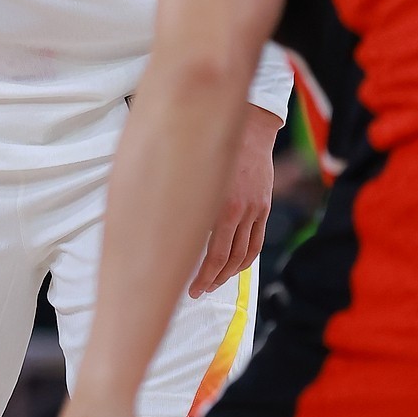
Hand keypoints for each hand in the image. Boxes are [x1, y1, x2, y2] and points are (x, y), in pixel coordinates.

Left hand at [189, 104, 277, 297]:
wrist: (248, 126)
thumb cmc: (208, 143)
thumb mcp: (187, 172)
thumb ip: (179, 201)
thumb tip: (154, 225)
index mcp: (219, 206)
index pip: (213, 257)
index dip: (202, 278)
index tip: (191, 290)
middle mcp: (240, 211)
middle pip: (229, 260)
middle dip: (213, 280)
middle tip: (199, 290)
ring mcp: (255, 210)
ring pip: (245, 255)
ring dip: (230, 274)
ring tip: (215, 282)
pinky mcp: (263, 206)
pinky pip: (257, 242)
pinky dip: (246, 259)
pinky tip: (235, 267)